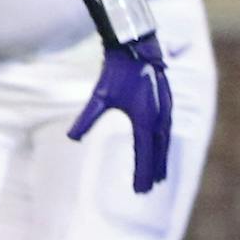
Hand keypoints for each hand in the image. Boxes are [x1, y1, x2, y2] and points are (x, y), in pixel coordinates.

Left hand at [68, 32, 173, 191]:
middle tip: (147, 189)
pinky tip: (161, 147)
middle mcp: (159, 118)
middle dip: (153, 171)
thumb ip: (87, 118)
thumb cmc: (117, 72)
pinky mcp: (167, 104)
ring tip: (159, 175)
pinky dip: (164, 144)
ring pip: (165, 141)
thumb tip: (72, 138)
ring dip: (162, 159)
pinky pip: (167, 130)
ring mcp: (166, 110)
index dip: (142, 173)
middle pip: (158, 151)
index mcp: (145, 119)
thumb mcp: (99, 96)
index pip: (144, 153)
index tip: (139, 191)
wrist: (137, 49)